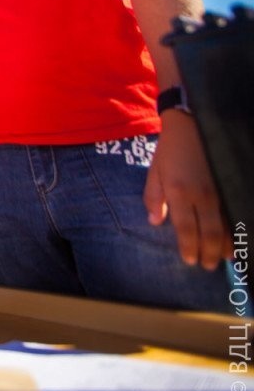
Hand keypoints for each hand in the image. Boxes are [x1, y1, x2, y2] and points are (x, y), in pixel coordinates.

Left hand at [144, 113, 231, 269]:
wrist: (192, 124)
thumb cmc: (170, 150)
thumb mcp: (155, 172)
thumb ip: (153, 198)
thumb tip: (155, 223)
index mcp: (179, 192)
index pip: (186, 228)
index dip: (189, 247)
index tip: (190, 261)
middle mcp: (202, 194)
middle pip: (210, 232)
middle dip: (210, 252)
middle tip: (208, 266)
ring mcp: (219, 189)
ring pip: (227, 225)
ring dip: (227, 245)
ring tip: (226, 260)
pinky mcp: (229, 184)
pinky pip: (235, 212)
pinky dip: (237, 228)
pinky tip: (237, 239)